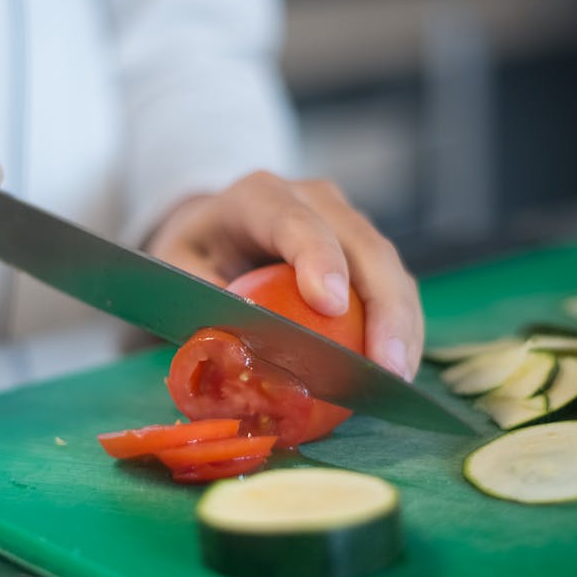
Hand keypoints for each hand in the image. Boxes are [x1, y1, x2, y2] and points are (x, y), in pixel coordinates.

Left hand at [144, 172, 423, 379]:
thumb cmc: (194, 252)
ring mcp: (346, 222)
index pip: (294, 221)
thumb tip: (232, 347)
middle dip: (382, 307)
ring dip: (402, 324)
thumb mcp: (175, 268)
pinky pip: (393, 288)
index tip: (331, 305)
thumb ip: (200, 299)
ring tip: (397, 379)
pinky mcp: (364, 253)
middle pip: (362, 245)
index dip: (317, 258)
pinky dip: (401, 329)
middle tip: (387, 366)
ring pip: (389, 267)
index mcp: (258, 196)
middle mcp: (313, 199)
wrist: (215, 228)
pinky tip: (397, 371)